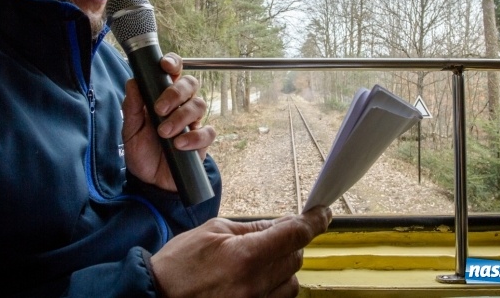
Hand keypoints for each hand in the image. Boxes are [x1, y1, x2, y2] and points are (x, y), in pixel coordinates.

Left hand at [121, 52, 215, 190]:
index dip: (173, 63)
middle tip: (159, 109)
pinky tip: (179, 145)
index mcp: (164, 96)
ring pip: (199, 105)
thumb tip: (133, 82)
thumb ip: (132, 108)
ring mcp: (194, 122)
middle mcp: (181, 105)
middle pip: (191, 84)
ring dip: (181, 117)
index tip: (165, 66)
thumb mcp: (130, 131)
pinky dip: (194, 137)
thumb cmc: (142, 152)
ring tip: (164, 133)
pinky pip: (208, 132)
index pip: (174, 72)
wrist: (151, 183)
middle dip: (176, 93)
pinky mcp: (202, 141)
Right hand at [150, 206, 331, 297]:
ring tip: (259, 259)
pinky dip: (275, 285)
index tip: (323, 213)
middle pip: (296, 256)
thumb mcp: (212, 231)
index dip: (314, 220)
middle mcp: (255, 284)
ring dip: (284, 265)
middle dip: (290, 241)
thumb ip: (250, 228)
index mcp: (246, 256)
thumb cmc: (177, 267)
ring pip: (292, 281)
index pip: (295, 234)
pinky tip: (256, 277)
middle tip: (273, 234)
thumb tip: (277, 225)